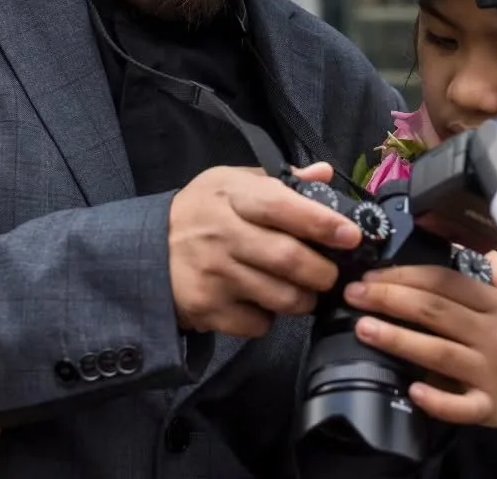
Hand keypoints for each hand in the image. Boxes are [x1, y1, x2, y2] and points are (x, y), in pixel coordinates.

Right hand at [169, 162, 361, 338]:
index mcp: (232, 195)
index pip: (282, 205)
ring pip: (280, 297)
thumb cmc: (201, 213)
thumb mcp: (232, 183)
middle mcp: (221, 233)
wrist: (145, 251)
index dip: (322, 222)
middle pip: (288, 258)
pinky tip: (263, 304)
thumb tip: (325, 174)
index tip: (351, 236)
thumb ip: (280, 180)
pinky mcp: (207, 309)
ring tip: (305, 292)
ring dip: (304, 300)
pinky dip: (270, 319)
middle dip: (323, 272)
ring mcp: (213, 275)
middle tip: (331, 274)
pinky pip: (258, 323)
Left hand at [344, 251, 496, 427]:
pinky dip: (437, 401)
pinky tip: (412, 391)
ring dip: (399, 341)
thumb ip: (490, 266)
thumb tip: (454, 235)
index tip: (373, 274)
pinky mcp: (488, 406)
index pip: (447, 283)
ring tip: (363, 329)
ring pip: (440, 354)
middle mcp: (494, 336)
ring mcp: (491, 373)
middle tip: (355, 294)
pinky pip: (461, 406)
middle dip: (391, 300)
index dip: (407, 275)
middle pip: (436, 313)